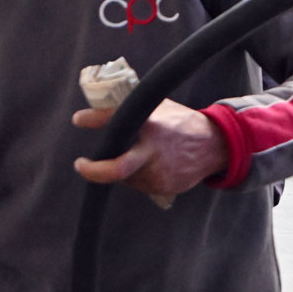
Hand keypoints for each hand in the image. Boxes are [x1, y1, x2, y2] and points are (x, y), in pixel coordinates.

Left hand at [71, 99, 227, 200]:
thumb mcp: (159, 107)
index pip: (116, 119)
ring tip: (137, 154)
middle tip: (81, 165)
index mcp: (151, 123)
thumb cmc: (180, 123)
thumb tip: (100, 105)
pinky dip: (137, 175)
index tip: (79, 119)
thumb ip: (133, 109)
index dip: (94, 119)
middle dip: (95, 171)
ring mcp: (158, 171)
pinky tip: (151, 164)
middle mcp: (153, 149)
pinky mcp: (163, 186)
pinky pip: (138, 184)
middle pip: (118, 168)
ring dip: (122, 168)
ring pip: (125, 176)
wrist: (213, 146)